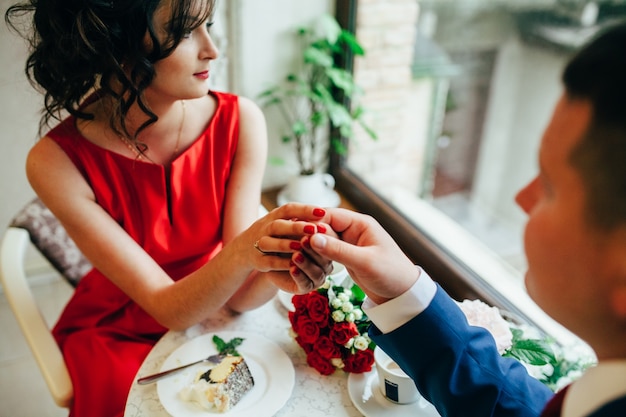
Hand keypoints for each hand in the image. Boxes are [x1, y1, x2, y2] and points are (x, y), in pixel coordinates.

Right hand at [248, 203, 332, 292]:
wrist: (243, 250)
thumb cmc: (272, 235)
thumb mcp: (283, 224)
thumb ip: (300, 220)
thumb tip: (327, 216)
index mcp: (274, 216)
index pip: (289, 209)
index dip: (305, 209)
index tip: (322, 211)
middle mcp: (264, 227)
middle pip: (278, 224)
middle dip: (296, 227)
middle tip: (314, 229)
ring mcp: (259, 243)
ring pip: (270, 242)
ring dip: (286, 244)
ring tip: (301, 246)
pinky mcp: (257, 260)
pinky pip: (268, 261)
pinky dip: (280, 263)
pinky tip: (294, 264)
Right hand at [303, 208, 418, 303]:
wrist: (403, 294)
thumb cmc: (391, 274)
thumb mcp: (364, 262)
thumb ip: (338, 250)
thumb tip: (312, 238)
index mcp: (361, 224)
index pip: (330, 215)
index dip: (312, 223)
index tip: (295, 232)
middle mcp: (354, 230)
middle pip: (324, 226)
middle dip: (309, 236)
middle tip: (292, 247)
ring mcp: (349, 243)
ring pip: (323, 240)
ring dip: (311, 247)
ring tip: (296, 256)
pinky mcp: (346, 256)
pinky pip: (327, 252)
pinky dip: (317, 256)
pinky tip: (305, 262)